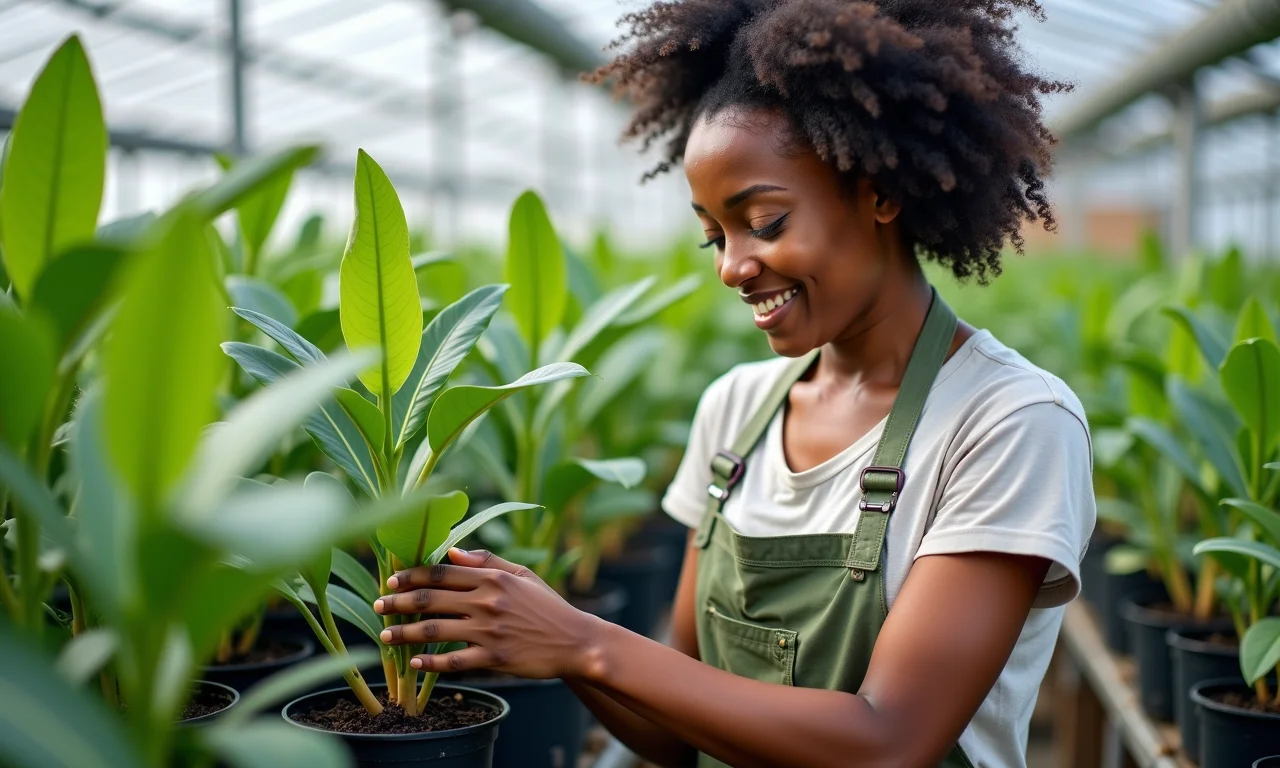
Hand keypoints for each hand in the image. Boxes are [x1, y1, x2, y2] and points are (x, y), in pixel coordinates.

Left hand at [373, 548, 602, 679]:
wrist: (575, 641)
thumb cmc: (548, 606)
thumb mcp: (523, 575)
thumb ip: (487, 561)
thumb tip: (451, 553)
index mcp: (492, 578)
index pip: (441, 573)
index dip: (411, 575)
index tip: (390, 580)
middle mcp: (487, 602)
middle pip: (431, 599)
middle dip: (398, 603)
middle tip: (378, 606)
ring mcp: (489, 631)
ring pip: (435, 630)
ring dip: (405, 633)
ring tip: (385, 636)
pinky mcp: (494, 658)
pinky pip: (454, 661)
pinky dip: (431, 662)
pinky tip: (415, 662)